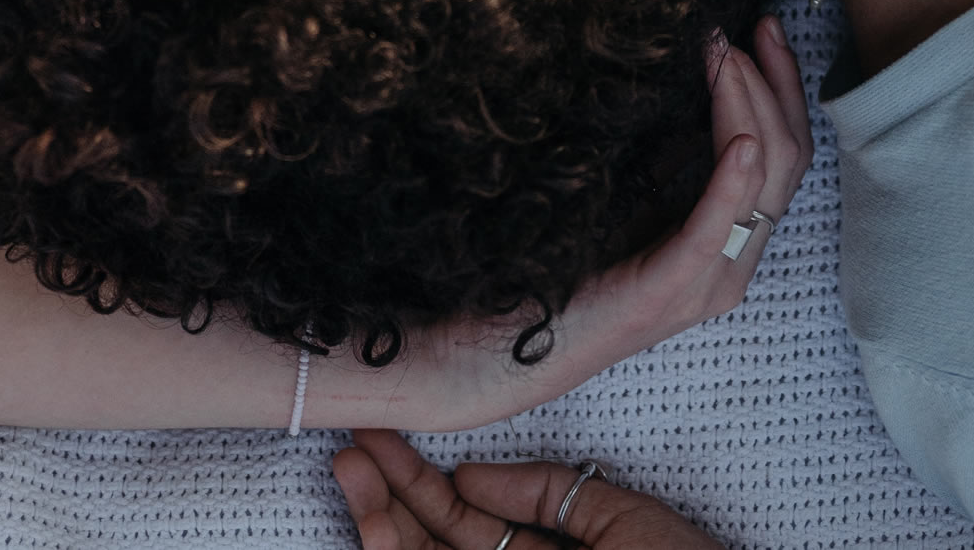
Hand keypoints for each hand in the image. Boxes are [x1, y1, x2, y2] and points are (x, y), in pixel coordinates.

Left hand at [321, 16, 810, 432]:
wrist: (509, 342)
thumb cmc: (568, 261)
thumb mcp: (632, 192)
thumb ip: (670, 154)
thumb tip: (688, 71)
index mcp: (729, 242)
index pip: (787, 153)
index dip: (784, 86)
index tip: (763, 28)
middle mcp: (733, 265)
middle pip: (788, 162)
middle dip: (775, 84)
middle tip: (747, 28)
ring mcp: (705, 283)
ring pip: (766, 184)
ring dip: (749, 106)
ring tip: (724, 56)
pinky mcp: (665, 292)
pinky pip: (714, 230)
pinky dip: (733, 182)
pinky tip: (739, 142)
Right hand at [334, 430, 724, 549]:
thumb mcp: (624, 521)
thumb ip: (550, 491)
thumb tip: (468, 474)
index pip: (467, 524)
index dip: (421, 482)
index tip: (382, 435)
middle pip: (434, 548)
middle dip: (386, 499)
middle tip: (349, 446)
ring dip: (378, 527)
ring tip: (351, 471)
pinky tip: (376, 536)